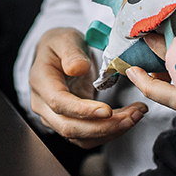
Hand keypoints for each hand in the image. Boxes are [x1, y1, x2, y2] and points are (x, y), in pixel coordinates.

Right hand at [28, 28, 147, 148]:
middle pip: (70, 127)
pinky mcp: (70, 123)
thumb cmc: (60, 45)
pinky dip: (110, 131)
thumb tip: (78, 68)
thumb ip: (72, 53)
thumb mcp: (66, 39)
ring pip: (82, 137)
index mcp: (41, 82)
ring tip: (134, 116)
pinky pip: (89, 136)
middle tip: (130, 117)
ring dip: (110, 131)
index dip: (83, 110)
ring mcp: (55, 118)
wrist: (57, 54)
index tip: (107, 110)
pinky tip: (127, 119)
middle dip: (103, 126)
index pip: (59, 103)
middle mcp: (44, 105)